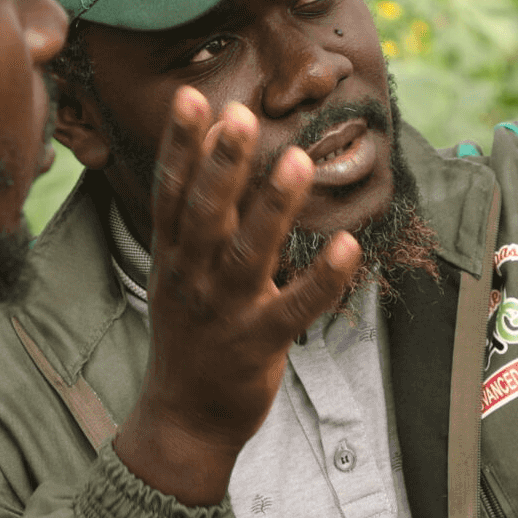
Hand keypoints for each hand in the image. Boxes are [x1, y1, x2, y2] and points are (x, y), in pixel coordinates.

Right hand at [111, 88, 361, 506]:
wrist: (185, 418)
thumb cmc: (190, 335)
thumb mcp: (178, 272)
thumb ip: (195, 218)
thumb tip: (216, 147)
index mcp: (175, 255)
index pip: (172, 192)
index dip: (181, 146)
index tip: (193, 99)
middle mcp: (194, 277)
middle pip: (205, 213)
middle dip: (223, 163)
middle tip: (241, 116)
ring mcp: (226, 311)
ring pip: (249, 253)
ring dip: (273, 206)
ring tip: (296, 160)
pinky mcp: (260, 343)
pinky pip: (295, 306)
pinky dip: (321, 278)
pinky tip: (345, 245)